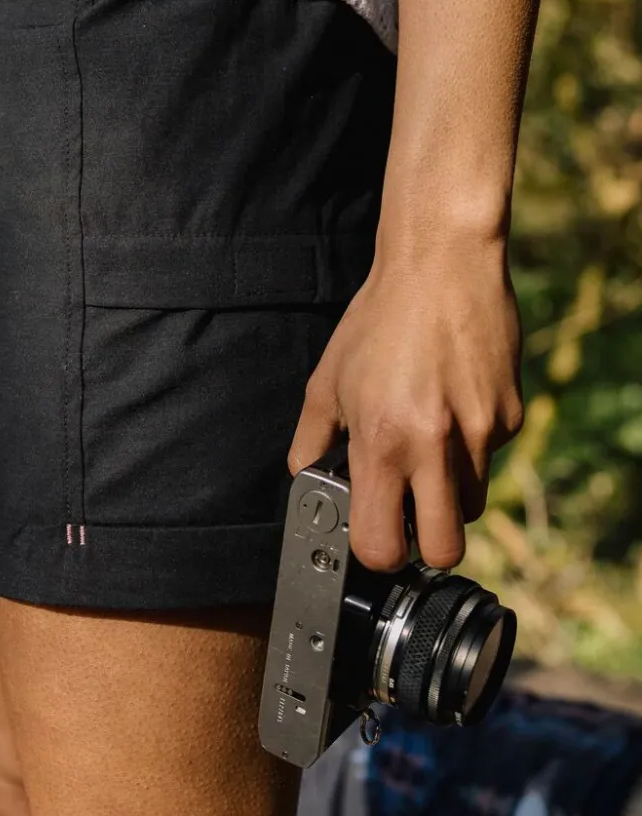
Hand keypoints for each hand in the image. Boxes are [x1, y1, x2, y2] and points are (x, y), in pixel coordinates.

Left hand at [288, 236, 524, 570]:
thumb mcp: (326, 380)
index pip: (383, 544)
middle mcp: (434, 445)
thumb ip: (311, 439)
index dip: (377, 550)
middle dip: (427, 544)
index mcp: (381, 441)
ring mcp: (480, 433)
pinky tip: (451, 403)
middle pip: (446, 549)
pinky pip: (490, 458)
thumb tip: (305, 478)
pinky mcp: (510, 415)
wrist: (442, 265)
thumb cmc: (379, 320)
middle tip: (409, 511)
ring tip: (426, 444)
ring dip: (449, 493)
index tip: (374, 534)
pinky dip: (470, 447)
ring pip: (473, 504)